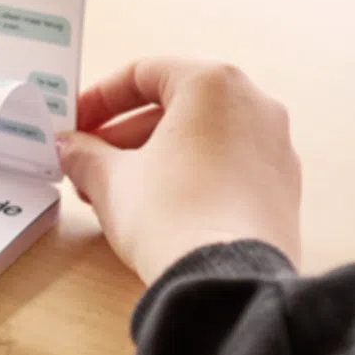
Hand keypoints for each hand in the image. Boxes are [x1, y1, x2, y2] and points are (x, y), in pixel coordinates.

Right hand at [57, 60, 301, 284]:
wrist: (225, 280)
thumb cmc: (170, 216)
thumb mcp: (110, 179)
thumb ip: (84, 154)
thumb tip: (70, 148)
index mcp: (213, 84)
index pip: (144, 73)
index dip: (100, 98)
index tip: (77, 123)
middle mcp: (254, 104)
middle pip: (175, 106)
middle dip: (124, 135)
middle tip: (89, 162)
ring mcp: (276, 147)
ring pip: (203, 138)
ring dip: (154, 158)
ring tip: (115, 192)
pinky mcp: (283, 188)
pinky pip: (228, 167)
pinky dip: (191, 177)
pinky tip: (158, 209)